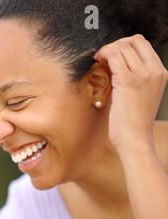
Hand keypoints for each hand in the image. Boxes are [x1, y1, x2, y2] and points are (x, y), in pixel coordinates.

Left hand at [94, 34, 167, 153]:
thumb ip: (134, 76)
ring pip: (122, 47)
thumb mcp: (140, 94)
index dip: (123, 44)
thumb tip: (115, 62)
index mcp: (160, 72)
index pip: (142, 44)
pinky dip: (103, 55)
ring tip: (98, 60)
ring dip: (106, 50)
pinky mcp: (128, 81)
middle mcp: (155, 70)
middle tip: (102, 57)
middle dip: (114, 45)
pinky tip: (96, 62)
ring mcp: (143, 75)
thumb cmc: (132, 121)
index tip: (111, 55)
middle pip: (132, 41)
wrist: (135, 138)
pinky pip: (113, 56)